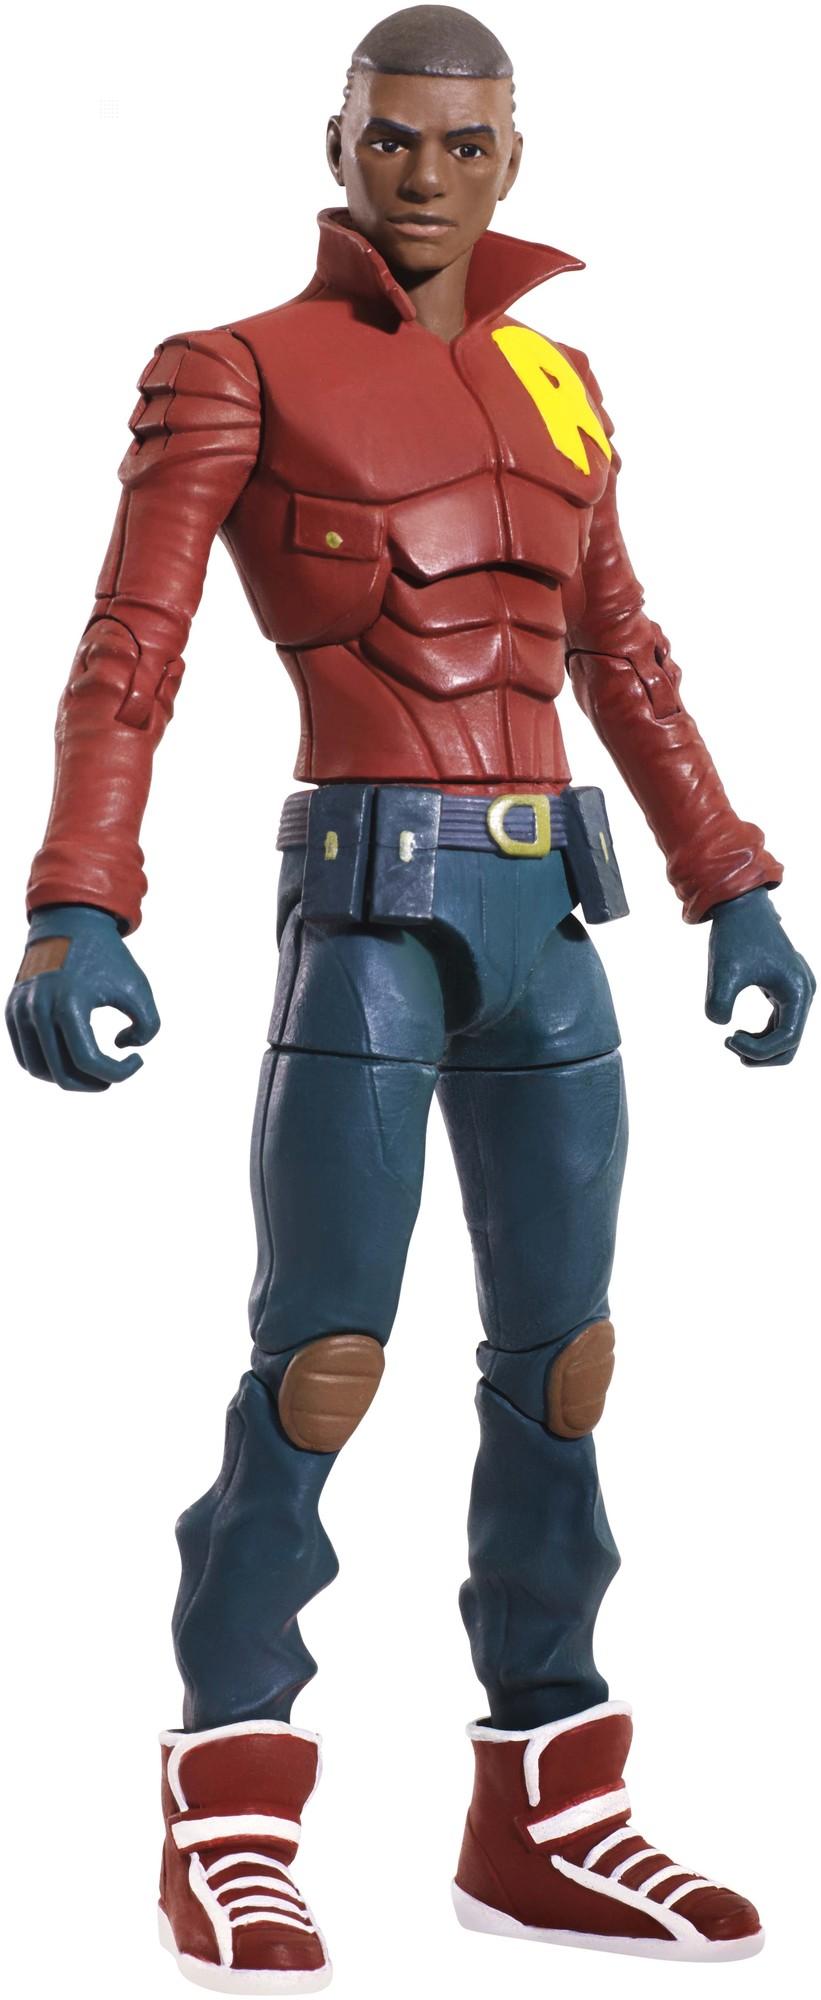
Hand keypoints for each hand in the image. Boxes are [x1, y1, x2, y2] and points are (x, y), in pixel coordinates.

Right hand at [6, 903, 159, 1089]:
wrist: (70, 923)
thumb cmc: (108, 957)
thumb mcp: (138, 987)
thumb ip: (148, 1026)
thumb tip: (122, 1048)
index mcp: (69, 1003)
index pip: (89, 1062)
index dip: (119, 1073)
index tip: (138, 1060)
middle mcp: (38, 1009)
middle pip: (62, 1075)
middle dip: (95, 1083)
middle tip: (112, 1074)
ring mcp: (20, 1011)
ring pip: (39, 1070)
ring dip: (70, 1079)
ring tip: (93, 1069)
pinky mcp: (12, 1010)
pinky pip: (25, 1055)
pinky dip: (48, 1066)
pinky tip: (72, 1058)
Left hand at [705, 887, 814, 1066]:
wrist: (740, 906)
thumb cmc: (734, 936)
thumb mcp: (723, 970)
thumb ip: (719, 1001)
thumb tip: (721, 1024)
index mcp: (797, 990)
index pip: (786, 1039)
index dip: (758, 1050)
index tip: (728, 1038)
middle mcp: (804, 992)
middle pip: (791, 1044)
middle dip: (762, 1055)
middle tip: (730, 1046)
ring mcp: (796, 991)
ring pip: (787, 1037)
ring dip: (761, 1049)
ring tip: (731, 1042)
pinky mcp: (784, 989)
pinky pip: (780, 1024)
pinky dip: (762, 1036)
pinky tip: (737, 1033)